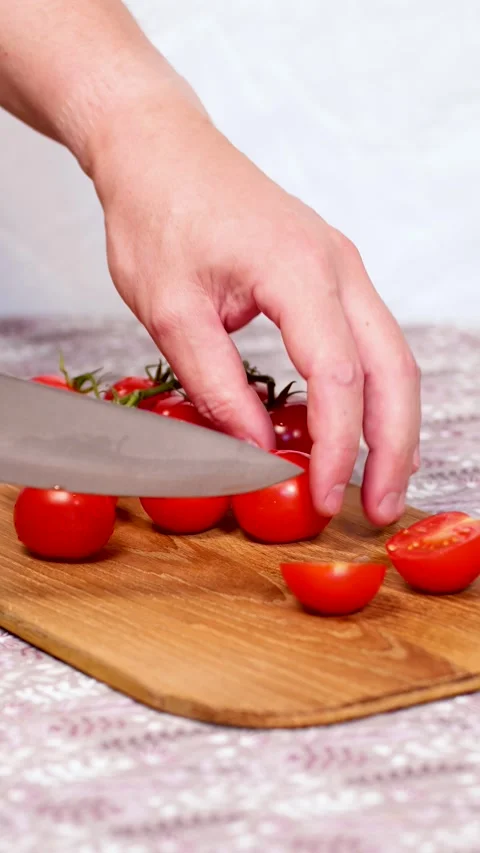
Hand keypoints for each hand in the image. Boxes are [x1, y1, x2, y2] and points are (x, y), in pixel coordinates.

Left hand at [90, 93, 420, 525]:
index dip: (335, 448)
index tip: (322, 496)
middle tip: (383, 507)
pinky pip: (367, 340)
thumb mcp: (170, 311)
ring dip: (391, 423)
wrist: (160, 151)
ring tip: (379, 480)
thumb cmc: (157, 213)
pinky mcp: (330, 274)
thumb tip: (258, 448)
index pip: (338, 378)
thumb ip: (217, 385)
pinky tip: (358, 428)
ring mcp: (341, 267)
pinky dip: (371, 392)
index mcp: (299, 271)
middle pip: (393, 370)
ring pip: (391, 356)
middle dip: (393, 448)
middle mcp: (338, 266)